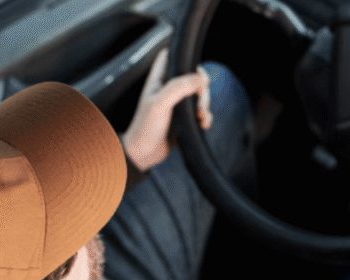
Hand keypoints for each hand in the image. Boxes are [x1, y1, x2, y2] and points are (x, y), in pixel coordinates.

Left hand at [122, 48, 211, 170]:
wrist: (143, 153)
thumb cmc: (145, 127)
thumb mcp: (160, 103)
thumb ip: (179, 87)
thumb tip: (201, 79)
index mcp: (158, 80)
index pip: (170, 56)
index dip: (182, 56)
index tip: (193, 68)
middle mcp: (168, 89)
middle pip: (192, 76)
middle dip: (202, 87)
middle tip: (200, 102)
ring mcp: (176, 103)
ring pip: (199, 94)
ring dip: (205, 104)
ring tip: (200, 116)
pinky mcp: (183, 118)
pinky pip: (200, 112)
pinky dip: (206, 116)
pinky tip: (203, 124)